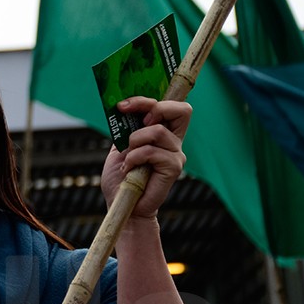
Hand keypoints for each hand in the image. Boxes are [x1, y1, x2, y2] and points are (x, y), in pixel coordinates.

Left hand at [101, 97, 190, 218]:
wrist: (122, 204)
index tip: (122, 106)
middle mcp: (174, 142)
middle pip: (182, 110)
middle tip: (136, 124)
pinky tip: (129, 170)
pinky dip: (134, 158)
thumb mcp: (120, 146)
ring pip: (157, 131)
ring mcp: (176, 154)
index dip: (147, 100)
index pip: (170, 106)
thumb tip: (125, 108)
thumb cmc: (121, 177)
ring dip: (134, 142)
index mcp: (163, 133)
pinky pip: (151, 151)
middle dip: (153, 109)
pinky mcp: (173, 168)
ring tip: (127, 158)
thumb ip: (128, 128)